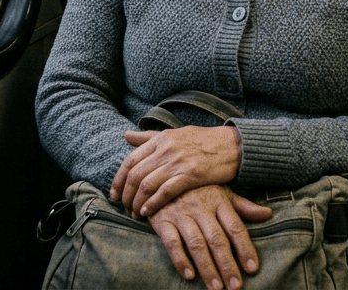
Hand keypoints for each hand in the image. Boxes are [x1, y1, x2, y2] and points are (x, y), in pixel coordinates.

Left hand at [111, 126, 240, 217]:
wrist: (232, 145)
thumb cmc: (203, 141)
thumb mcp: (174, 134)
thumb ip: (149, 137)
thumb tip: (126, 135)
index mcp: (160, 139)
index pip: (130, 160)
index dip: (119, 179)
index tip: (115, 194)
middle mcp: (166, 149)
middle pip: (136, 175)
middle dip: (126, 195)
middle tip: (124, 208)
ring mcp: (178, 161)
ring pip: (147, 184)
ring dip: (137, 202)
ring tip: (135, 214)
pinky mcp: (191, 174)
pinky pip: (165, 191)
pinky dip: (153, 203)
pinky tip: (148, 212)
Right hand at [147, 184, 272, 289]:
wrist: (161, 176)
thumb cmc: (197, 188)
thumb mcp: (221, 192)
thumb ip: (243, 206)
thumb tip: (268, 214)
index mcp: (218, 200)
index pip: (235, 227)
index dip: (244, 248)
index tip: (252, 268)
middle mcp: (201, 207)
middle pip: (217, 239)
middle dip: (227, 264)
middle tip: (235, 286)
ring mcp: (181, 214)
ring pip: (196, 243)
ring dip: (207, 267)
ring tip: (217, 287)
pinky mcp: (162, 221)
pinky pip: (171, 242)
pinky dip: (180, 260)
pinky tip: (189, 275)